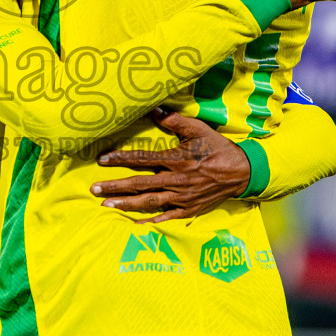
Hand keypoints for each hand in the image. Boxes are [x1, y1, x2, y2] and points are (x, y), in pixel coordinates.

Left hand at [90, 110, 250, 223]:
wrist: (242, 172)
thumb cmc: (218, 148)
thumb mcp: (198, 129)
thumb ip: (174, 121)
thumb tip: (154, 110)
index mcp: (177, 159)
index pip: (143, 159)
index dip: (121, 159)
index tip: (102, 160)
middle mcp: (177, 180)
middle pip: (140, 184)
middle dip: (115, 186)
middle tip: (94, 189)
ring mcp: (182, 197)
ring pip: (149, 202)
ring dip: (126, 204)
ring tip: (106, 205)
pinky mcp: (188, 210)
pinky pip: (166, 218)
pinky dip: (150, 222)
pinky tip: (133, 225)